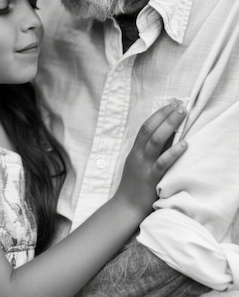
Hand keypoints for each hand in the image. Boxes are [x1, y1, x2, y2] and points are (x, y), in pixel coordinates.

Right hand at [115, 101, 187, 215]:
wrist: (126, 207)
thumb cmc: (135, 185)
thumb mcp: (139, 163)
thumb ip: (150, 150)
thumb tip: (169, 134)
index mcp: (135, 150)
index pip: (146, 126)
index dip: (158, 114)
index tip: (171, 104)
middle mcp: (139, 155)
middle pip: (150, 129)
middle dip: (165, 115)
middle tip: (179, 105)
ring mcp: (144, 166)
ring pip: (155, 141)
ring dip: (169, 125)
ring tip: (182, 115)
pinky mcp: (151, 178)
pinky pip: (163, 162)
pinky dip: (174, 152)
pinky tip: (184, 144)